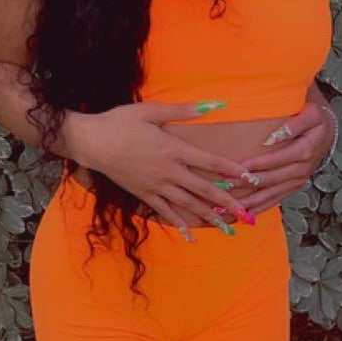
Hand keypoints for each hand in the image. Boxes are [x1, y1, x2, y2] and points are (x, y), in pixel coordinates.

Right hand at [67, 101, 254, 232]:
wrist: (92, 142)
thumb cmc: (120, 122)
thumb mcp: (151, 111)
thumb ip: (182, 110)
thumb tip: (211, 105)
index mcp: (174, 149)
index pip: (210, 162)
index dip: (231, 170)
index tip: (249, 178)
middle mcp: (169, 171)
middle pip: (204, 189)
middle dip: (227, 202)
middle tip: (246, 214)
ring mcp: (156, 186)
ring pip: (188, 204)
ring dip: (209, 216)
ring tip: (227, 227)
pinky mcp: (144, 195)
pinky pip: (166, 212)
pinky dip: (179, 224)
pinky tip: (191, 235)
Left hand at [225, 101, 337, 220]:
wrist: (327, 129)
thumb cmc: (315, 118)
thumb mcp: (310, 114)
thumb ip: (293, 125)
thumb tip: (272, 137)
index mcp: (304, 151)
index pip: (278, 160)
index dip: (259, 165)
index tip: (239, 168)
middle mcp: (302, 169)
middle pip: (273, 180)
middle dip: (249, 185)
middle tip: (227, 187)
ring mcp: (298, 180)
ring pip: (273, 194)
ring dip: (252, 202)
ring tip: (232, 207)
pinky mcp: (294, 186)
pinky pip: (277, 199)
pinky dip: (262, 207)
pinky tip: (247, 214)